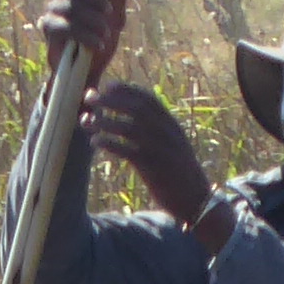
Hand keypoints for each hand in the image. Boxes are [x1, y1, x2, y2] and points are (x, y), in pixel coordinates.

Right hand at [39, 0, 126, 79]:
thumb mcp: (116, 14)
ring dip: (92, 20)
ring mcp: (52, 13)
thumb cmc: (101, 37)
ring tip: (106, 33)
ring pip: (69, 7)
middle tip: (110, 11)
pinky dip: (85, 35)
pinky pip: (64, 27)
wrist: (90, 71)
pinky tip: (97, 44)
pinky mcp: (49, 33)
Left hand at [83, 80, 215, 225]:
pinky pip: (129, 151)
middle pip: (136, 108)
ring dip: (106, 121)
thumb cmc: (177, 174)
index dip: (127, 90)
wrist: (196, 199)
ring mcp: (161, 148)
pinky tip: (95, 141)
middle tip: (90, 97)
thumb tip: (129, 122)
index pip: (148, 99)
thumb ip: (155, 132)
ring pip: (130, 127)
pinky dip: (111, 144)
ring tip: (87, 120)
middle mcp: (167, 132)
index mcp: (171, 124)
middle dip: (111, 100)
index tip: (107, 85)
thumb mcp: (171, 146)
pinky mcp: (154, 167)